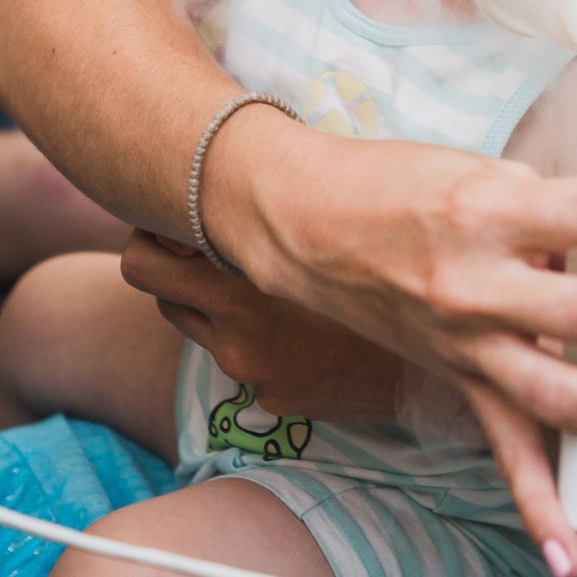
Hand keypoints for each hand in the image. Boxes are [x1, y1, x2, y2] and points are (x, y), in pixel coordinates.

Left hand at [122, 232, 409, 419]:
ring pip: (201, 329)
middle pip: (162, 296)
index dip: (151, 239)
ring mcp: (251, 374)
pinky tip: (302, 323)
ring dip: (216, 305)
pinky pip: (244, 360)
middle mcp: (234, 337)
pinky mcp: (273, 401)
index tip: (177, 224)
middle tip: (214, 246)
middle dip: (180, 270)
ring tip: (265, 280)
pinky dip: (259, 339)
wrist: (434, 365)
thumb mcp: (324, 233)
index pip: (142, 264)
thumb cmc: (386, 274)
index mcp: (241, 289)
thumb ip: (269, 212)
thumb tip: (234, 175)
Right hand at [204, 117, 576, 576]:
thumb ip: (549, 207)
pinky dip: (539, 512)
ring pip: (567, 396)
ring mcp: (466, 346)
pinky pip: (504, 456)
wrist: (303, 224)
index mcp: (487, 214)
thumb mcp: (477, 170)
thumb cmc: (394, 185)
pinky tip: (574, 560)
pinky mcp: (457, 384)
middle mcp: (476, 287)